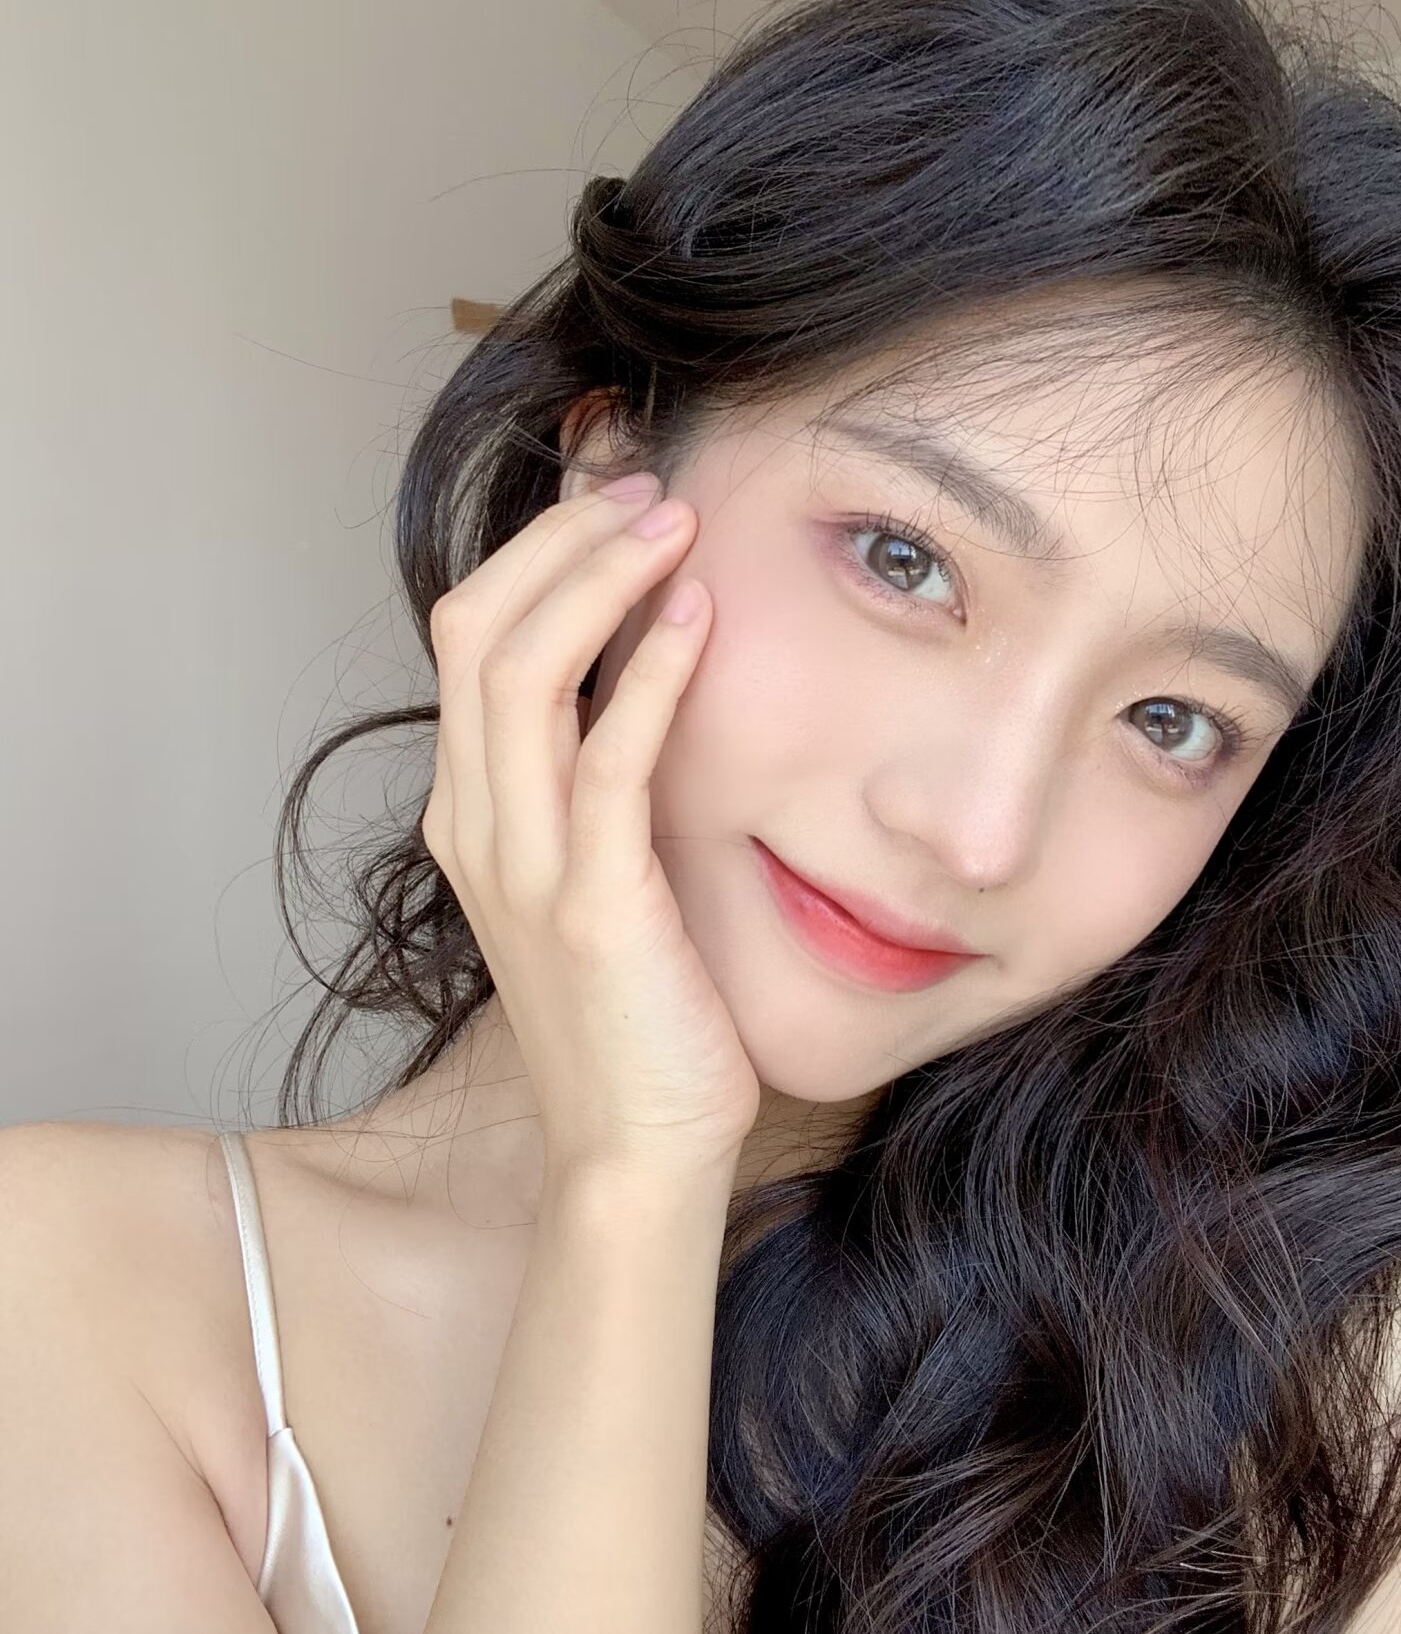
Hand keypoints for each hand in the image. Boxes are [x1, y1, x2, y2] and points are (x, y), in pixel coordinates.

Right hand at [421, 472, 761, 1187]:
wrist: (635, 1146)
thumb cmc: (634, 1009)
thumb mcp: (592, 875)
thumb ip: (591, 781)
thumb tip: (643, 673)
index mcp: (470, 813)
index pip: (469, 637)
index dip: (536, 550)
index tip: (616, 501)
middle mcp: (476, 826)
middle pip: (475, 628)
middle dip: (560, 538)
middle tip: (647, 488)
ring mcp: (523, 865)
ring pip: (522, 673)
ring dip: (598, 578)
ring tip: (672, 522)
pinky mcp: (592, 903)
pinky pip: (608, 760)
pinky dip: (650, 675)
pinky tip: (698, 618)